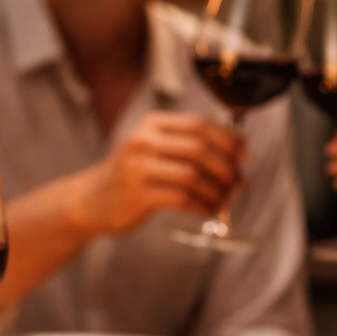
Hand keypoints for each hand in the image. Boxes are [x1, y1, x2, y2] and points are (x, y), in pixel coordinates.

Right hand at [72, 112, 244, 234]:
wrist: (91, 200)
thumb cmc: (132, 175)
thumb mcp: (153, 148)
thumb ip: (186, 144)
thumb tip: (236, 153)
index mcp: (152, 124)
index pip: (200, 125)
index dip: (229, 139)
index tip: (245, 155)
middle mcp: (143, 141)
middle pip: (200, 149)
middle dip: (227, 167)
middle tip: (240, 182)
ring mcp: (138, 168)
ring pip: (193, 175)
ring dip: (217, 190)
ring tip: (225, 200)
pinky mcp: (138, 195)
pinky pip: (182, 199)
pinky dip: (203, 206)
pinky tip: (210, 210)